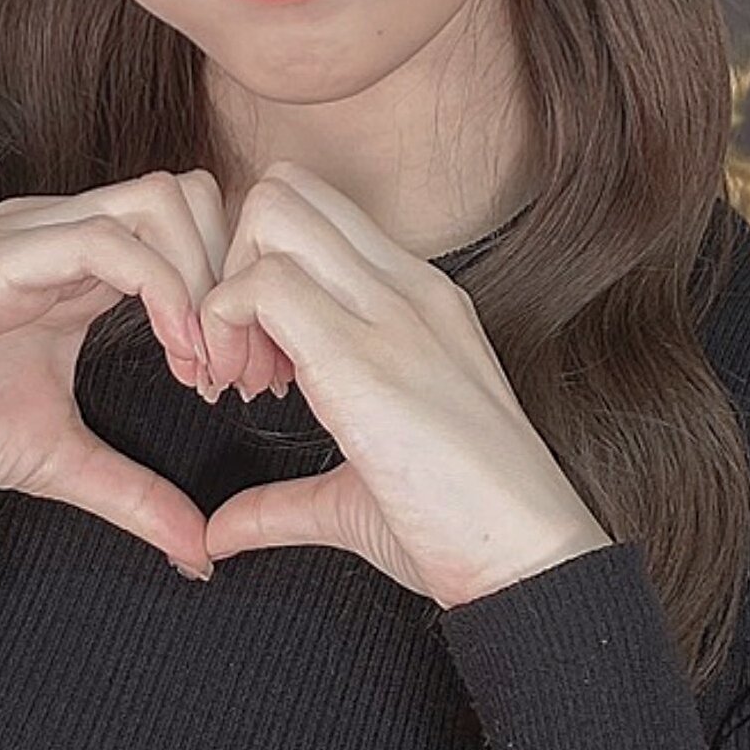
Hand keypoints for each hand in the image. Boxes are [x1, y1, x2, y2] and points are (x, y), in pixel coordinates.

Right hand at [0, 172, 289, 577]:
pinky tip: (173, 353)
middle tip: (233, 372)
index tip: (243, 382)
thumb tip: (202, 554)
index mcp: (83, 267)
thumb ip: (131, 495)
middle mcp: (65, 234)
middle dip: (234, 278)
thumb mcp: (56, 462)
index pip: (194, 230)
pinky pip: (105, 240)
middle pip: (194, 195)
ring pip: (161, 201)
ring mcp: (34, 237)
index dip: (235, 296)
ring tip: (202, 367)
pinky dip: (161, 287)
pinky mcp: (0, 259)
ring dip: (203, 280)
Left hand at [193, 164, 612, 606]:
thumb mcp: (355, 498)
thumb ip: (282, 501)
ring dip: (224, 289)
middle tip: (232, 354)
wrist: (529, 559)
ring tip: (235, 377)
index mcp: (418, 303)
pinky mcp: (363, 358)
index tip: (254, 358)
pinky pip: (264, 285)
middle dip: (230, 260)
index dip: (258, 269)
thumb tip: (220, 533)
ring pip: (272, 215)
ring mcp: (390, 313)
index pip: (316, 215)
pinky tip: (239, 390)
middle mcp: (407, 288)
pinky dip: (222, 325)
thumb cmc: (460, 530)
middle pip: (286, 191)